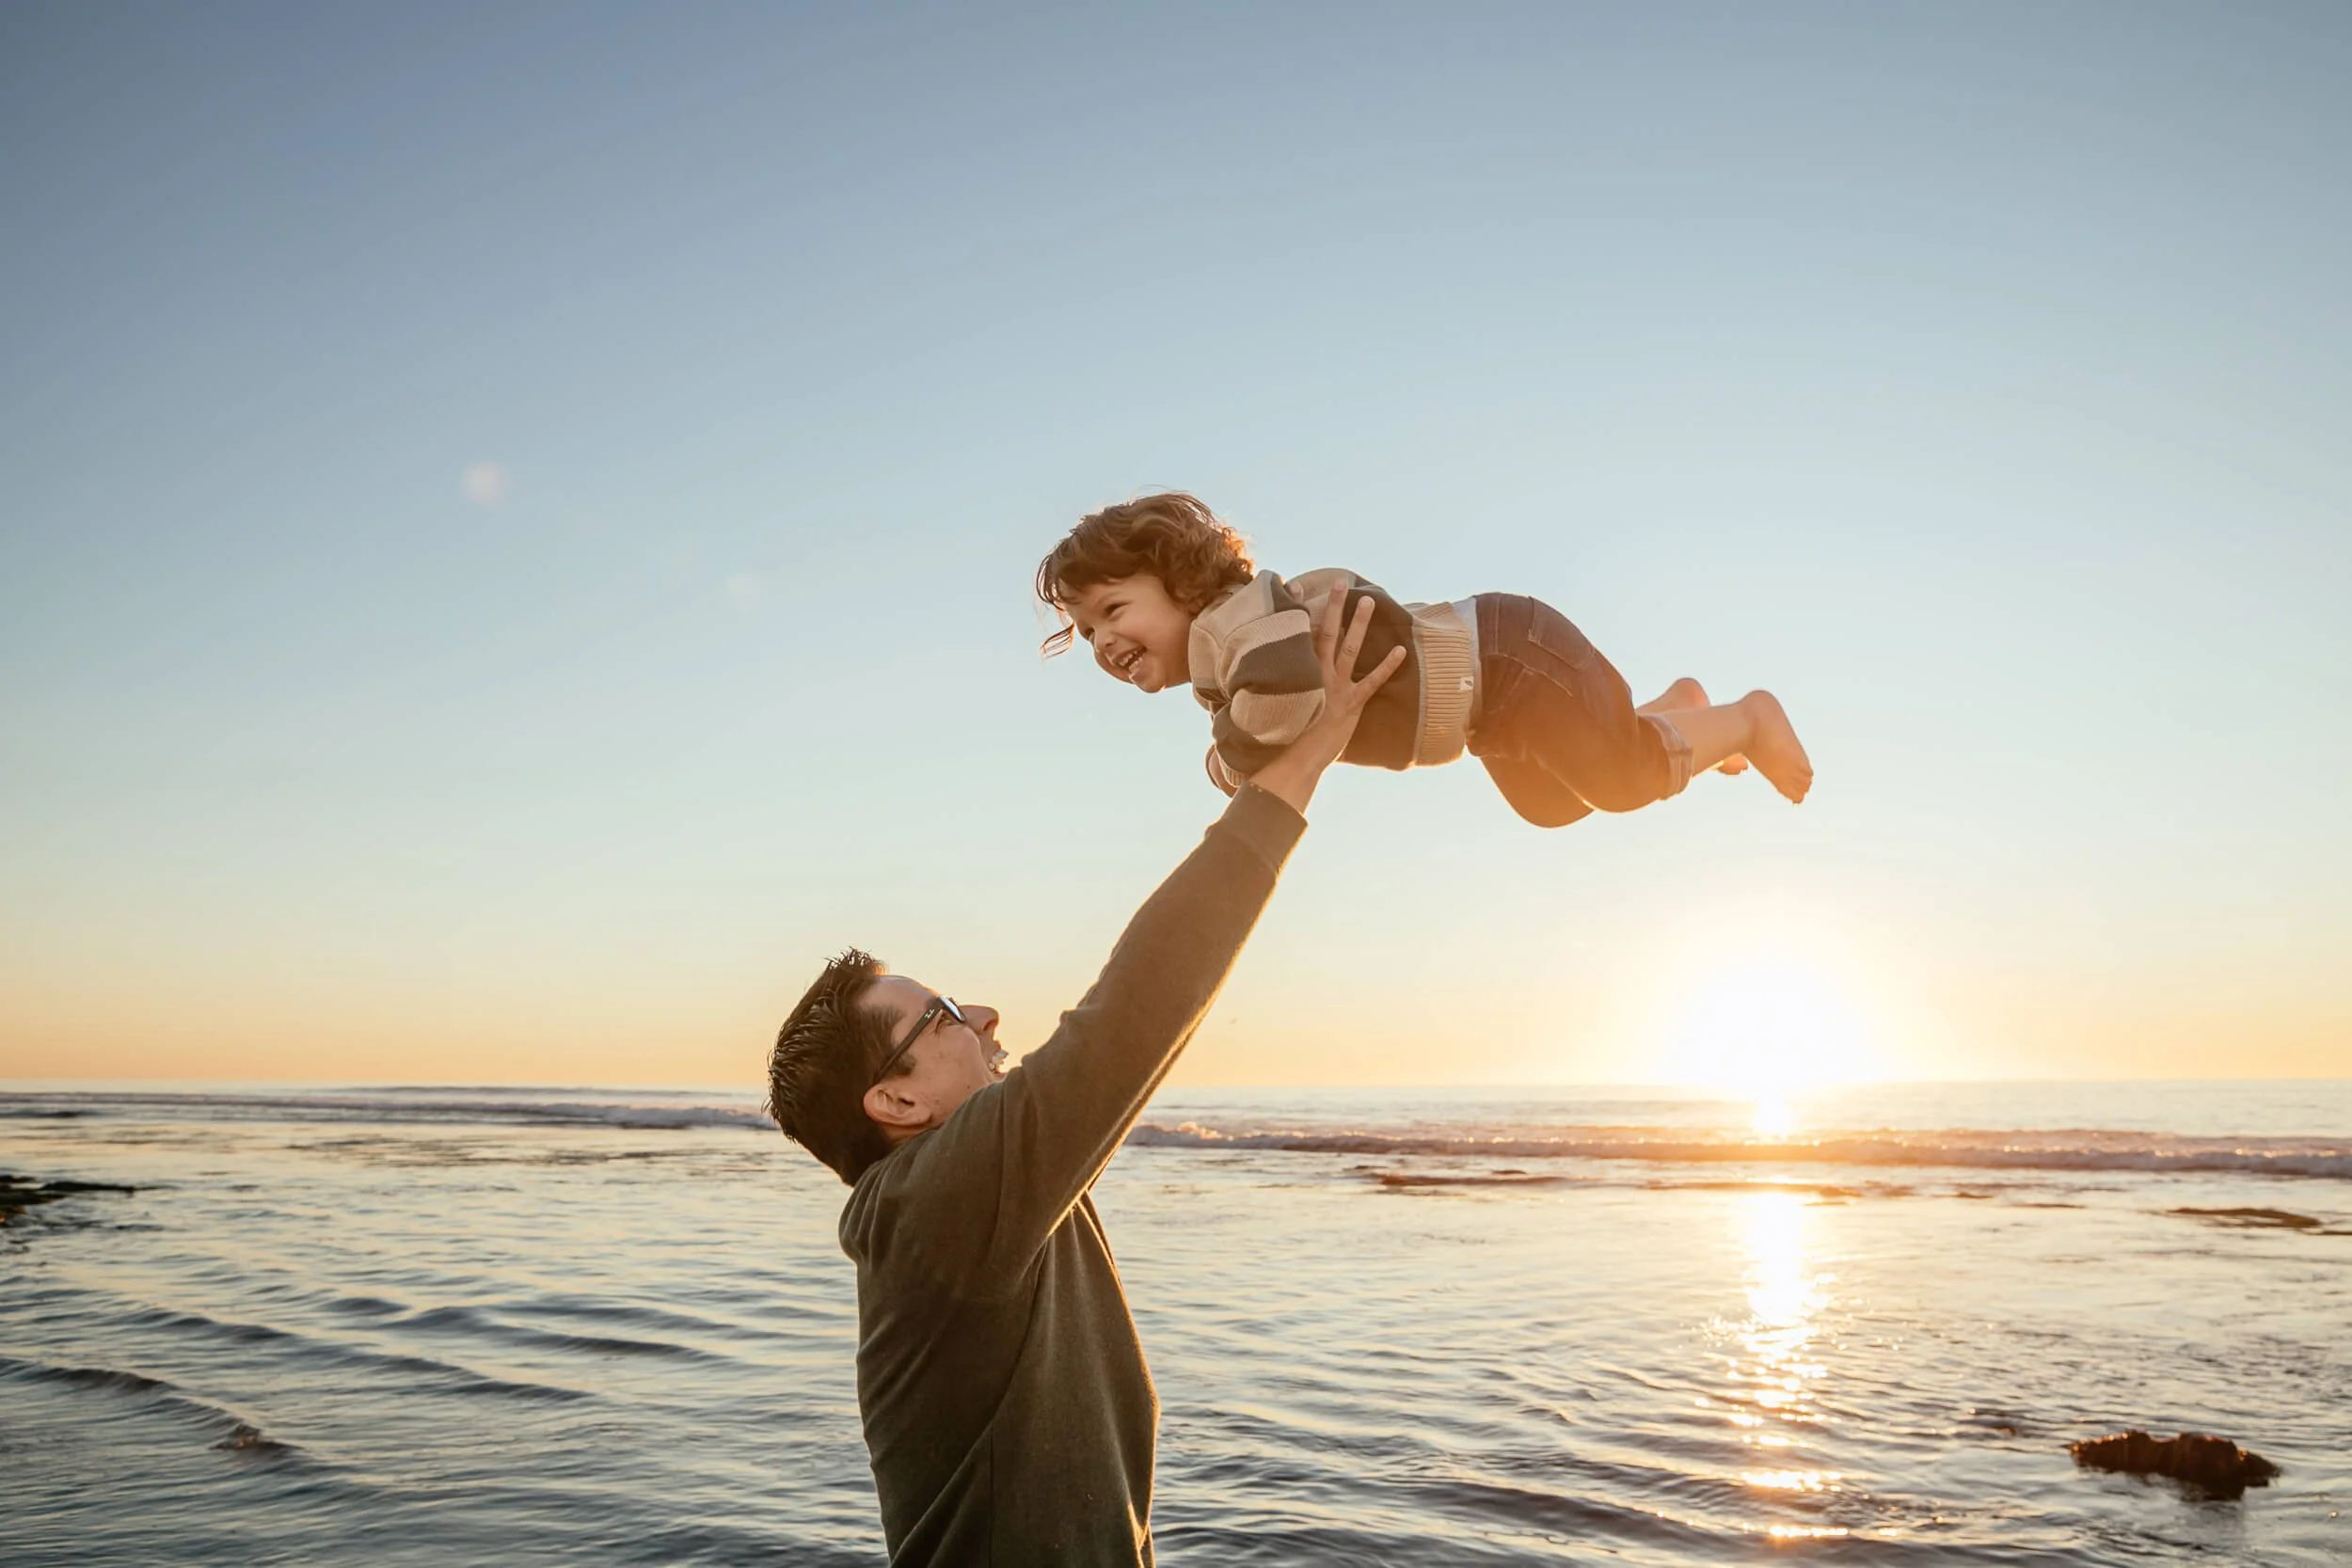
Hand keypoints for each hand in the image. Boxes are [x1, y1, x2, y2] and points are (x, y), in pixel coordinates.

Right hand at [1248, 586, 1408, 815]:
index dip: (1296, 609)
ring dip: (1360, 623)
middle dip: (1333, 605)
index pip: (1296, 633)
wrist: (1292, 760)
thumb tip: (1235, 683)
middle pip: (1326, 631)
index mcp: (1295, 672)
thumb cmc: (1275, 737)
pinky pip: (1373, 681)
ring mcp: (1335, 687)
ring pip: (1350, 648)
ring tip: (1368, 601)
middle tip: (1340, 582)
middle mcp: (1316, 673)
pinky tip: (1401, 651)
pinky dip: (1388, 666)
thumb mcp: (1265, 705)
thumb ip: (1262, 688)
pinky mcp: (1351, 704)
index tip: (1294, 586)